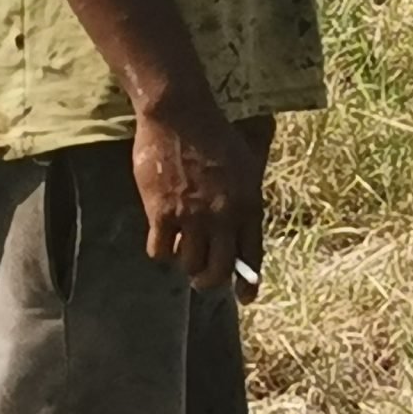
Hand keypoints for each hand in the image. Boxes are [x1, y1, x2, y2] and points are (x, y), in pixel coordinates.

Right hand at [132, 96, 264, 295]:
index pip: (252, 251)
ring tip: (184, 251)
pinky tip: (163, 239)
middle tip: (202, 278)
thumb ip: (247, 194)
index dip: (248, 279)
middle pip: (218, 269)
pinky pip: (160, 251)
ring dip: (186, 263)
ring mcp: (192, 216)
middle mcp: (223, 215)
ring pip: (189, 264)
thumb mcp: (248, 162)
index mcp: (249, 202)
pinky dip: (161, 251)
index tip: (246, 297)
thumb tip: (246, 224)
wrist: (181, 116)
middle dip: (210, 280)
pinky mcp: (162, 213)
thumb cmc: (216, 134)